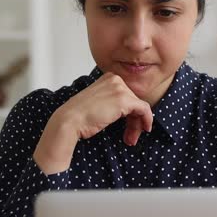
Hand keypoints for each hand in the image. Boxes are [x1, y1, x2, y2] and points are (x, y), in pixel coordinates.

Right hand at [33, 72, 152, 173]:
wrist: (69, 120)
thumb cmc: (79, 116)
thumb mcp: (98, 103)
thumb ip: (111, 102)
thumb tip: (128, 113)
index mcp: (108, 78)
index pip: (127, 96)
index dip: (129, 113)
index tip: (128, 127)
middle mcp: (115, 79)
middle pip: (134, 102)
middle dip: (133, 121)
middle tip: (129, 136)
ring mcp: (120, 88)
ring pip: (139, 107)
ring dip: (137, 125)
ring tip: (130, 139)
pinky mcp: (124, 99)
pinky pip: (144, 109)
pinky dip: (147, 120)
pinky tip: (145, 129)